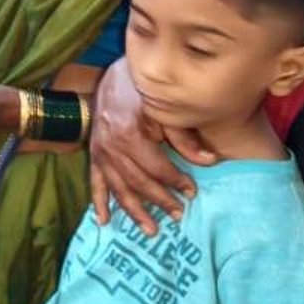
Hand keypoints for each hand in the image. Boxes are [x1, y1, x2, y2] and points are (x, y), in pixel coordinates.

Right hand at [89, 61, 208, 236]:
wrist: (113, 74)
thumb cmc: (142, 88)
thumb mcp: (165, 107)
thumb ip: (184, 136)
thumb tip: (209, 161)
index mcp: (129, 134)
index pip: (157, 168)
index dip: (176, 181)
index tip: (193, 192)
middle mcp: (111, 147)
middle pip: (138, 182)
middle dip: (160, 200)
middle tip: (179, 215)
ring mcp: (99, 151)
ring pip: (118, 187)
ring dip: (133, 210)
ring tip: (150, 230)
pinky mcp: (94, 152)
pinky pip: (95, 181)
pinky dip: (98, 202)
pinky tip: (104, 220)